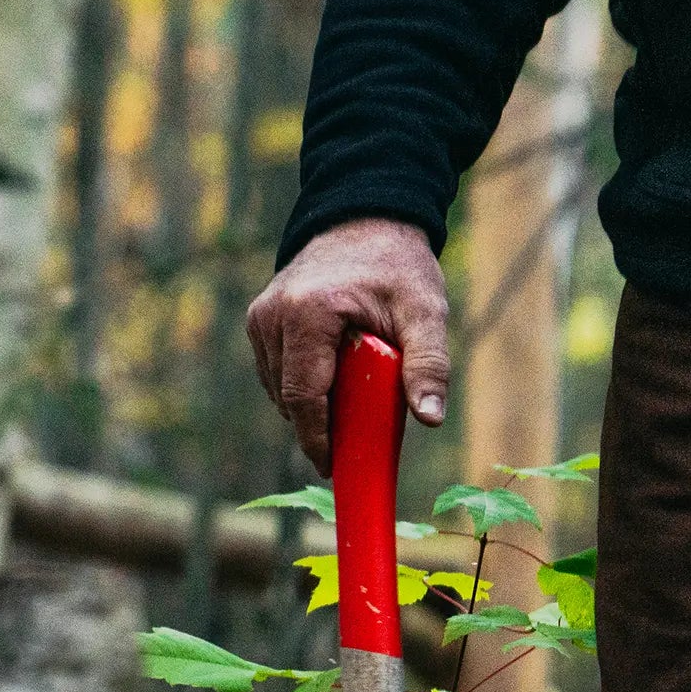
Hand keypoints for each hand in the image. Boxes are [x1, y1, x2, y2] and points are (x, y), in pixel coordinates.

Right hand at [247, 218, 450, 469]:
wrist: (367, 221)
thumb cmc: (399, 269)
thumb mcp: (425, 314)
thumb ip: (429, 365)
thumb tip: (430, 419)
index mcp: (309, 314)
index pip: (304, 398)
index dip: (317, 441)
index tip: (334, 470)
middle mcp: (274, 315)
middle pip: (289, 399)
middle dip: (318, 429)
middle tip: (355, 444)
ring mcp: (262, 317)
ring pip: (279, 390)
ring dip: (311, 409)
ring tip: (351, 408)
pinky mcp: (260, 320)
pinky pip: (277, 373)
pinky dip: (301, 389)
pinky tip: (334, 389)